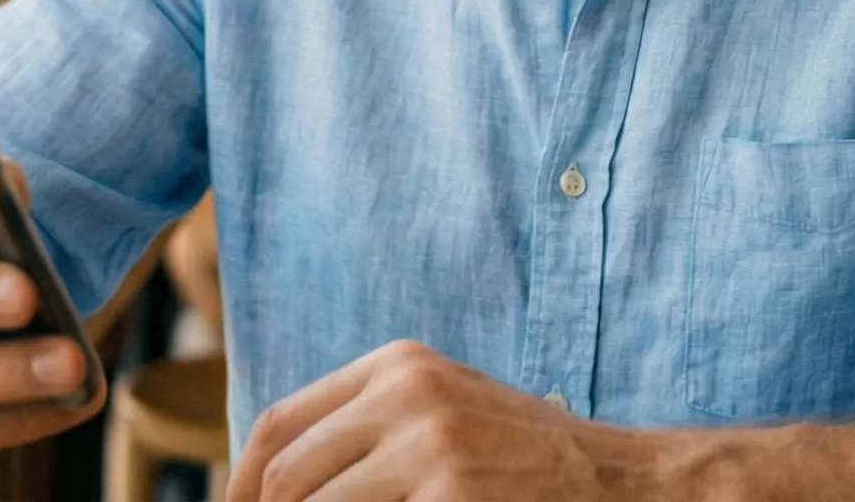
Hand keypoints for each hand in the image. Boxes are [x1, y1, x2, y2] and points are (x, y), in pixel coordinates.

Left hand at [230, 341, 657, 501]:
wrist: (615, 482)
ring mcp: (430, 445)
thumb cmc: (518, 460)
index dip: (240, 484)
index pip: (278, 424)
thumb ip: (364, 427)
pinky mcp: (450, 494)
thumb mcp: (439, 412)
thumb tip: (269, 481)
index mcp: (396, 365)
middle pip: (287, 476)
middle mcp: (407, 393)